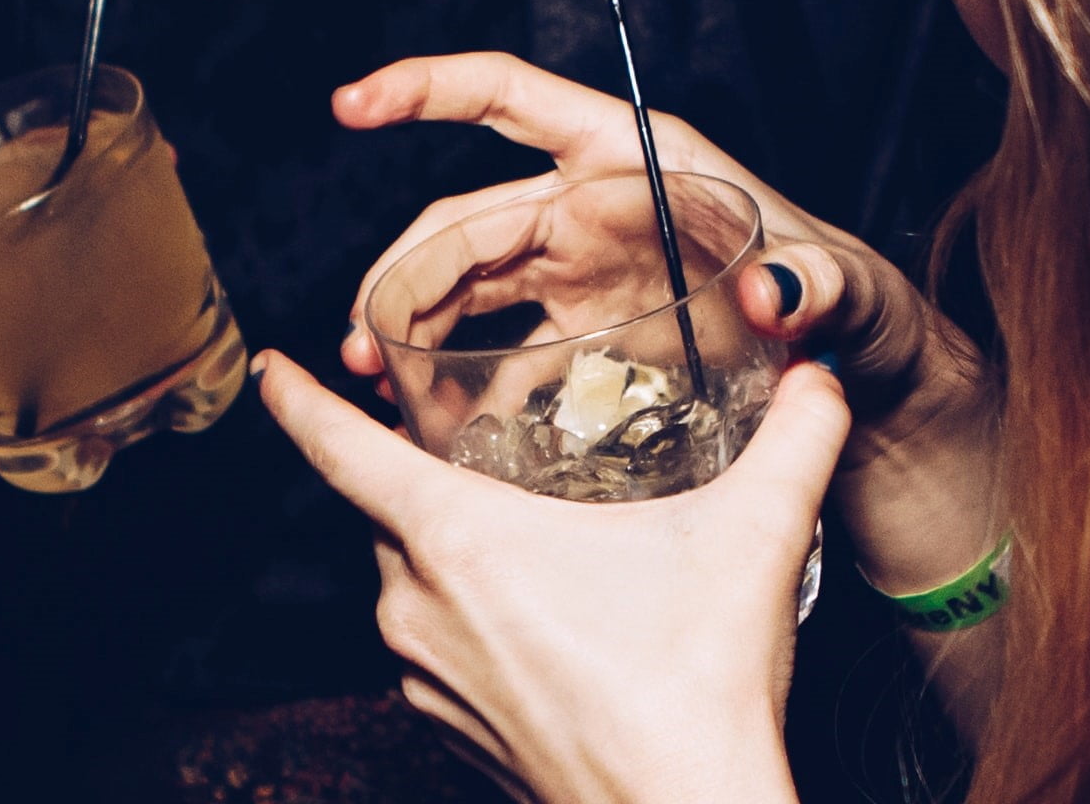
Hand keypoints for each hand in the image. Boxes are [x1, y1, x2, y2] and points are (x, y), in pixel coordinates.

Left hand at [257, 351, 842, 802]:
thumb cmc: (694, 687)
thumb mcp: (751, 540)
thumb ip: (794, 441)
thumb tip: (821, 372)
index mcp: (455, 536)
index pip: (341, 449)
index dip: (298, 400)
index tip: (268, 366)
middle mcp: (415, 600)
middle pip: (393, 510)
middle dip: (431, 479)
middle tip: (494, 460)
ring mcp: (421, 671)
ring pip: (415, 578)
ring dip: (461, 555)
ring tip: (542, 550)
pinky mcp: (444, 724)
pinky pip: (435, 642)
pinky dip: (473, 618)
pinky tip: (547, 625)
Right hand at [334, 54, 983, 446]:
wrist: (867, 391)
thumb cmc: (866, 313)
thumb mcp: (853, 291)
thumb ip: (817, 285)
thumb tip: (773, 289)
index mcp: (635, 159)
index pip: (511, 99)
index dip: (428, 90)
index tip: (353, 103)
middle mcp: (594, 204)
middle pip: (467, 216)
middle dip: (403, 269)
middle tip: (366, 343)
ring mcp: (582, 270)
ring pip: (465, 280)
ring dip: (410, 323)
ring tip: (376, 380)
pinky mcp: (585, 335)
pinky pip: (499, 347)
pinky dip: (457, 378)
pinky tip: (431, 422)